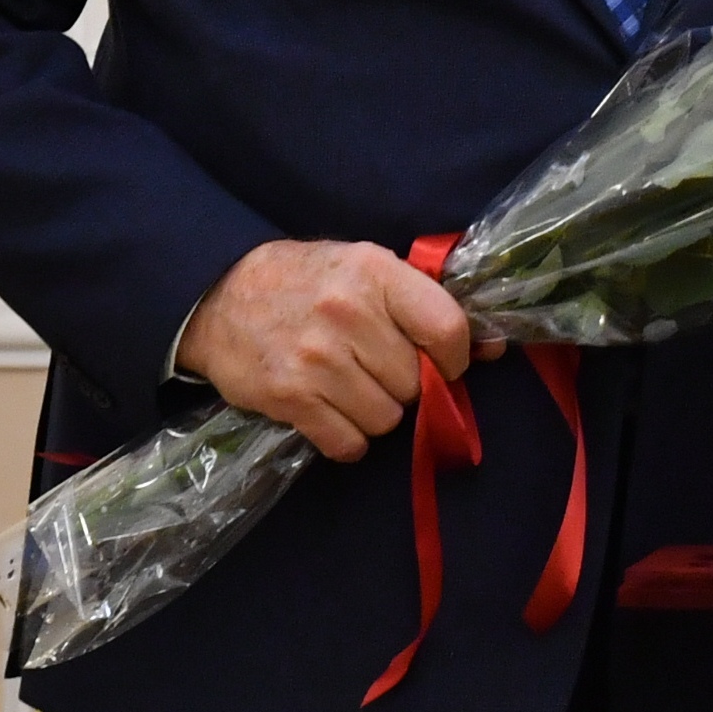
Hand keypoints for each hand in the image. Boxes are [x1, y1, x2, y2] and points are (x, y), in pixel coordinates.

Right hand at [178, 240, 473, 463]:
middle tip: (376, 367)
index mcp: (376, 273)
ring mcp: (318, 359)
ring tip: (349, 385)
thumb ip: (424, 303)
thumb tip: (492, 348)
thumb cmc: (307, 281)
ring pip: (386, 418)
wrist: (220, 296)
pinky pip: (348, 443)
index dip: (454, 358)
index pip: (447, 328)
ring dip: (375, 411)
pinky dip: (346, 437)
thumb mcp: (366, 268)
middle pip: (415, 382)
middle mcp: (348, 314)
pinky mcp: (290, 398)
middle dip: (405, 384)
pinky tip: (329, 410)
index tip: (441, 363)